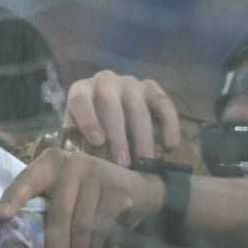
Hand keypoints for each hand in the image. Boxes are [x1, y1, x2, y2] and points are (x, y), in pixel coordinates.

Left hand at [0, 148, 162, 247]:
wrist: (133, 187)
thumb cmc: (83, 195)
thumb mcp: (60, 192)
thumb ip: (40, 207)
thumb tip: (17, 247)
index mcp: (48, 164)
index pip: (26, 181)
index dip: (14, 198)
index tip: (1, 216)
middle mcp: (71, 164)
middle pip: (59, 214)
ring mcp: (96, 175)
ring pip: (82, 226)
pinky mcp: (117, 191)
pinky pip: (102, 229)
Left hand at [62, 70, 184, 166]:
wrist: (107, 112)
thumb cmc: (89, 128)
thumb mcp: (77, 133)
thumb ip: (76, 144)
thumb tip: (81, 166)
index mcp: (81, 90)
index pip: (80, 99)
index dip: (88, 120)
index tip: (98, 142)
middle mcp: (105, 81)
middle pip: (111, 105)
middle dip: (118, 136)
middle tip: (123, 163)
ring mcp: (130, 83)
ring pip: (138, 108)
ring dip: (143, 137)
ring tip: (145, 161)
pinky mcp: (152, 88)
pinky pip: (164, 104)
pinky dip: (170, 124)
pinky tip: (171, 145)